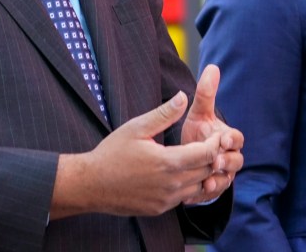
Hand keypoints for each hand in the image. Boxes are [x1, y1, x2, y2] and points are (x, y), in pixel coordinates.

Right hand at [52, 91, 222, 218]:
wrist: (91, 184)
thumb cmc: (112, 153)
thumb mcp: (136, 127)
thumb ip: (164, 114)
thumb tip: (183, 97)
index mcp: (168, 162)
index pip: (207, 153)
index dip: (215, 142)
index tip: (214, 133)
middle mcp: (171, 184)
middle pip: (207, 170)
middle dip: (211, 156)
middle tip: (209, 143)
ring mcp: (166, 200)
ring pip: (198, 186)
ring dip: (201, 172)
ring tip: (195, 156)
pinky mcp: (160, 209)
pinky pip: (184, 198)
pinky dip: (188, 185)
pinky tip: (179, 172)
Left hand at [181, 64, 243, 203]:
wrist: (186, 156)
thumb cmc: (197, 132)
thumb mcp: (199, 113)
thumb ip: (205, 93)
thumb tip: (212, 67)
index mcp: (228, 138)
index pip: (237, 138)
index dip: (232, 139)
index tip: (223, 138)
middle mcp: (229, 157)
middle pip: (237, 161)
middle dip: (227, 162)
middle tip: (216, 161)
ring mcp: (223, 175)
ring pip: (227, 180)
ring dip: (218, 181)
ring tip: (206, 181)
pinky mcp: (211, 190)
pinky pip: (213, 194)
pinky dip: (205, 194)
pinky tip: (194, 192)